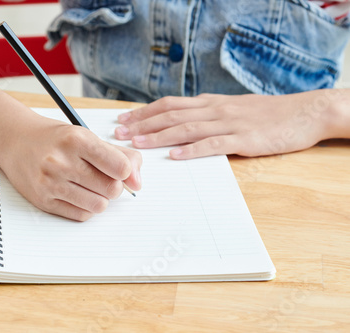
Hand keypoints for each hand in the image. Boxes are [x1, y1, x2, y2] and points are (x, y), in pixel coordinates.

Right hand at [0, 114, 141, 221]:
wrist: (15, 139)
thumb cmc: (55, 138)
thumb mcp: (87, 136)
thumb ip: (119, 156)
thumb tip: (138, 182)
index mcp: (76, 139)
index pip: (120, 167)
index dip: (126, 171)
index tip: (119, 169)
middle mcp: (61, 161)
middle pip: (112, 189)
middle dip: (114, 186)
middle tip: (102, 177)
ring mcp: (50, 183)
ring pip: (99, 206)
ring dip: (100, 198)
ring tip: (89, 186)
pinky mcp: (43, 200)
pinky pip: (81, 215)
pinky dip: (86, 208)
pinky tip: (77, 193)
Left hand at [114, 91, 343, 158]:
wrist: (303, 112)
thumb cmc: (266, 114)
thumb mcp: (231, 108)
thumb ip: (207, 114)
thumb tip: (180, 123)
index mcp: (210, 103)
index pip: (169, 105)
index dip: (144, 113)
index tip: (124, 121)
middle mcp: (215, 109)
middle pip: (171, 114)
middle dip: (143, 124)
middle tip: (120, 133)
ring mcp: (229, 123)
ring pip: (187, 128)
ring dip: (160, 136)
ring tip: (138, 144)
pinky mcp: (245, 139)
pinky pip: (215, 144)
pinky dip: (194, 149)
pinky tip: (177, 156)